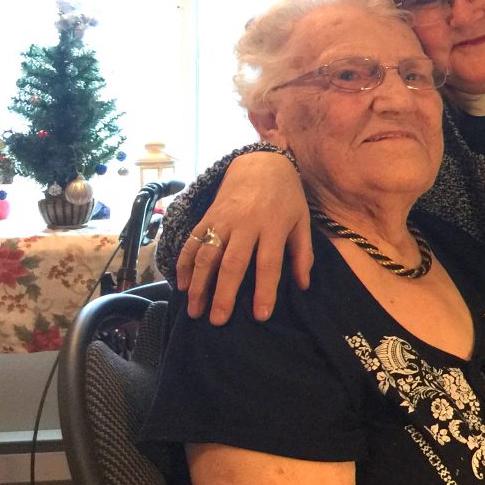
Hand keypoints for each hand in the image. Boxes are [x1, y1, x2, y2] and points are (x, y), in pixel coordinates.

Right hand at [174, 152, 311, 323]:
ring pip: (207, 254)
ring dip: (198, 284)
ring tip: (195, 310)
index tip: (261, 316)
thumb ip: (302, 253)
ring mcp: (223, 220)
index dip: (265, 290)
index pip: (269, 263)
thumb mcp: (302, 221)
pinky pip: (192, 241)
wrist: (261, 164)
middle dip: (223, 293)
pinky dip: (184, 263)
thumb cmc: (286, 197)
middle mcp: (246, 224)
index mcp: (274, 226)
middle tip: (217, 321)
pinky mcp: (207, 216)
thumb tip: (303, 285)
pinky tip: (182, 285)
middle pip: (232, 262)